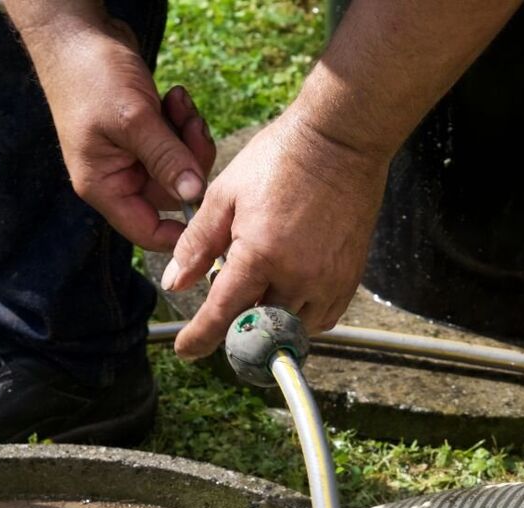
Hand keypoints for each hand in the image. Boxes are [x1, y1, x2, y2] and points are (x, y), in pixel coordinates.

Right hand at [15, 11, 214, 250]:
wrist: (75, 29)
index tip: (209, 212)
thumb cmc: (91, 73)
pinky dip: (183, 122)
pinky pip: (177, 144)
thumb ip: (167, 159)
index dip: (180, 233)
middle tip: (193, 125)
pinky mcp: (145, 136)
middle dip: (190, 162)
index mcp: (105, 186)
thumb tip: (194, 196)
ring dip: (189, 137)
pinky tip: (176, 96)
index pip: (147, 232)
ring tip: (181, 103)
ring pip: (180, 168)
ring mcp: (132, 157)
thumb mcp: (133, 119)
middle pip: (172, 196)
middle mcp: (118, 178)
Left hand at [165, 109, 390, 358]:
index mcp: (260, 254)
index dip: (200, 338)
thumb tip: (175, 283)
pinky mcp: (349, 280)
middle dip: (237, 326)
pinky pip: (322, 320)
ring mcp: (327, 281)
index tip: (186, 350)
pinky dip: (300, 318)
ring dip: (270, 323)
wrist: (340, 141)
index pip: (222, 314)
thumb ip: (196, 244)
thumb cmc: (279, 160)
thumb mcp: (224, 195)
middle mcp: (296, 276)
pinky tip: (288, 296)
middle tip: (226, 310)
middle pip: (258, 328)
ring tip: (260, 295)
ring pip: (291, 329)